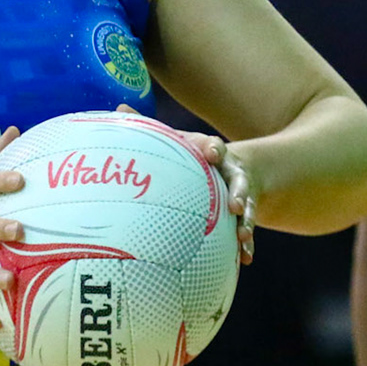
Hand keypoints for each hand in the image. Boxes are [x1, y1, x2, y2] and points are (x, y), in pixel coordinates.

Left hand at [114, 105, 255, 262]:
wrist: (233, 167)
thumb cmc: (194, 155)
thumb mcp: (177, 140)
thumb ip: (150, 126)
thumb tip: (119, 107)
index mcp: (213, 152)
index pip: (215, 147)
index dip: (214, 150)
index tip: (212, 154)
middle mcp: (231, 172)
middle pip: (239, 180)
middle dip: (240, 192)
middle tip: (236, 205)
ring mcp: (241, 194)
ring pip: (248, 207)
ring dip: (247, 221)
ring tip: (243, 236)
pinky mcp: (244, 214)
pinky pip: (246, 228)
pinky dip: (246, 244)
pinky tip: (245, 258)